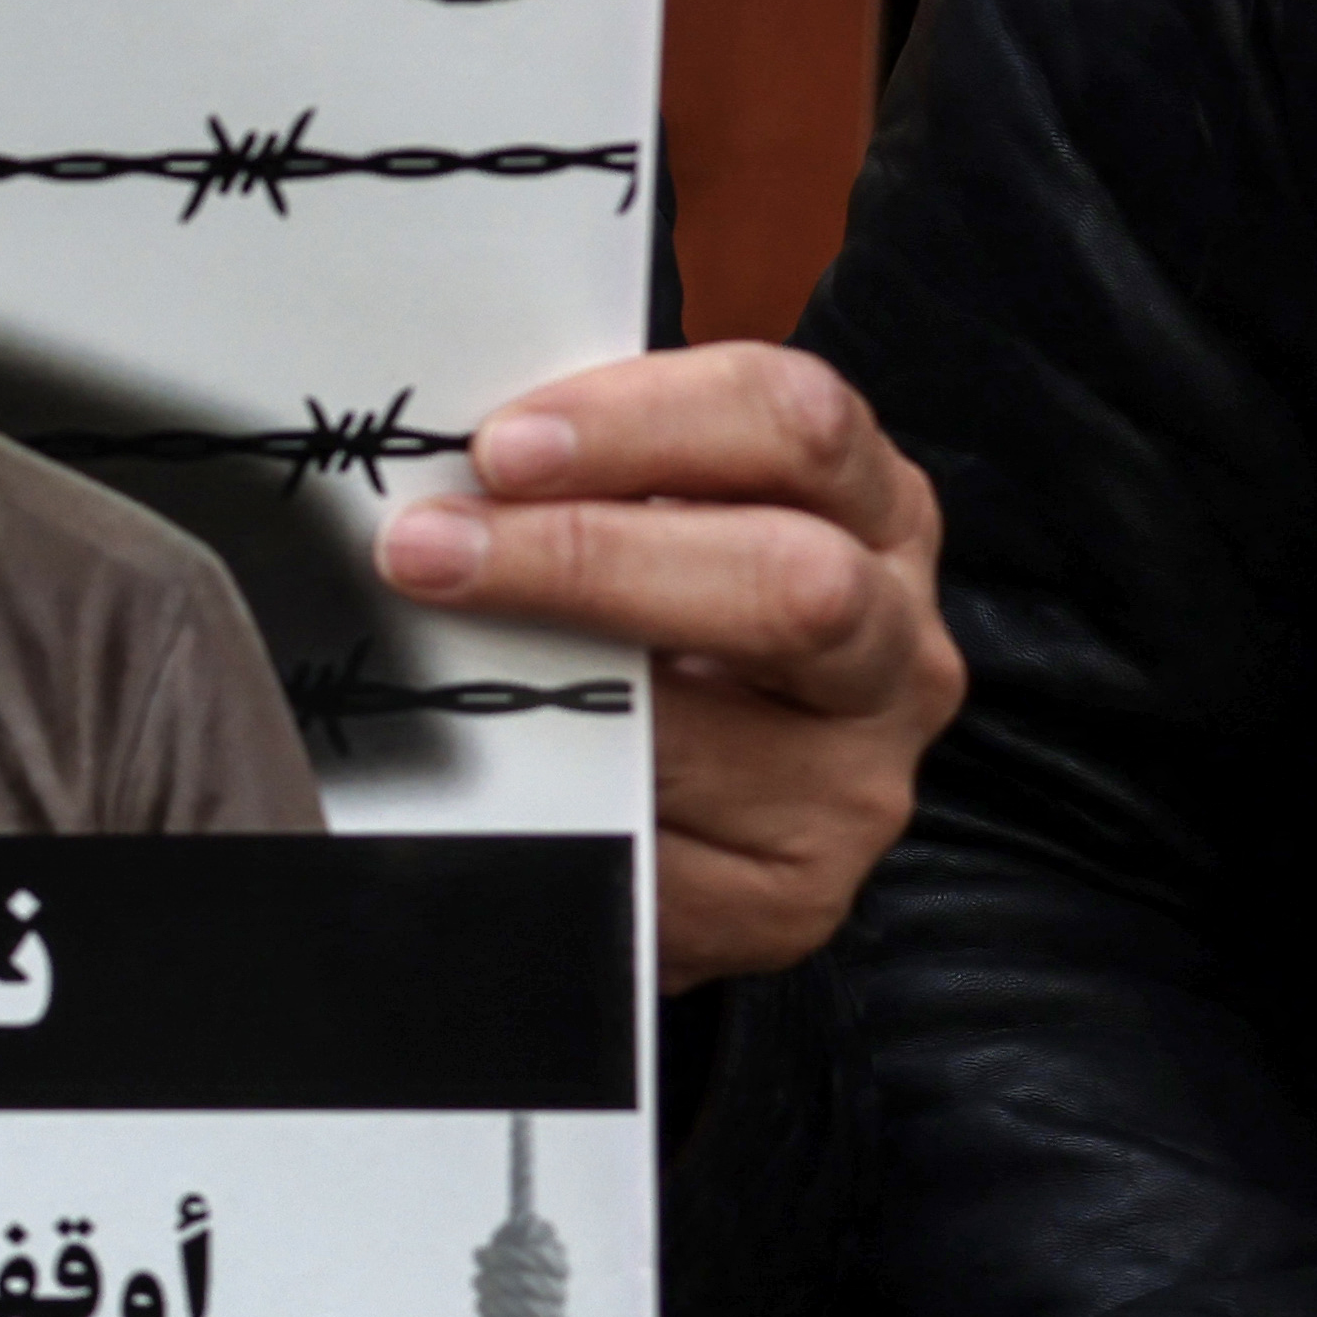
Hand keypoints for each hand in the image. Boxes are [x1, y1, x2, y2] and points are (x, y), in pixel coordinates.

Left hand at [376, 343, 954, 987]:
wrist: (683, 816)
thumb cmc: (650, 631)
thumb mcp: (645, 526)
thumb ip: (584, 478)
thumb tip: (432, 448)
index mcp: (867, 507)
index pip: (794, 422)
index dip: (644, 420)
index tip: (499, 445)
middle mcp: (892, 639)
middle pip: (791, 579)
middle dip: (586, 556)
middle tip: (427, 548)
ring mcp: (858, 777)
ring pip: (714, 728)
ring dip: (540, 688)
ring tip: (423, 663)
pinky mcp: (794, 896)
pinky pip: (658, 851)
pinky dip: (551, 806)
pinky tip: (483, 780)